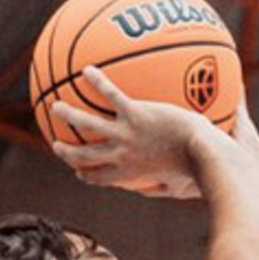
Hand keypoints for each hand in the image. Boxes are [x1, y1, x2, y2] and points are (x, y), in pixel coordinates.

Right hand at [50, 66, 207, 198]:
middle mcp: (121, 156)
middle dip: (66, 152)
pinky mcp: (136, 114)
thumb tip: (169, 189)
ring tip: (56, 106)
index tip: (78, 170)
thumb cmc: (198, 171)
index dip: (85, 174)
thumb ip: (166, 187)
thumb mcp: (179, 186)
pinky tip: (89, 70)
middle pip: (83, 157)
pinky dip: (98, 82)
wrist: (203, 153)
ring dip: (68, 116)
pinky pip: (111, 95)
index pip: (99, 178)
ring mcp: (125, 134)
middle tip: (55, 144)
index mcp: (129, 173)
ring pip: (86, 125)